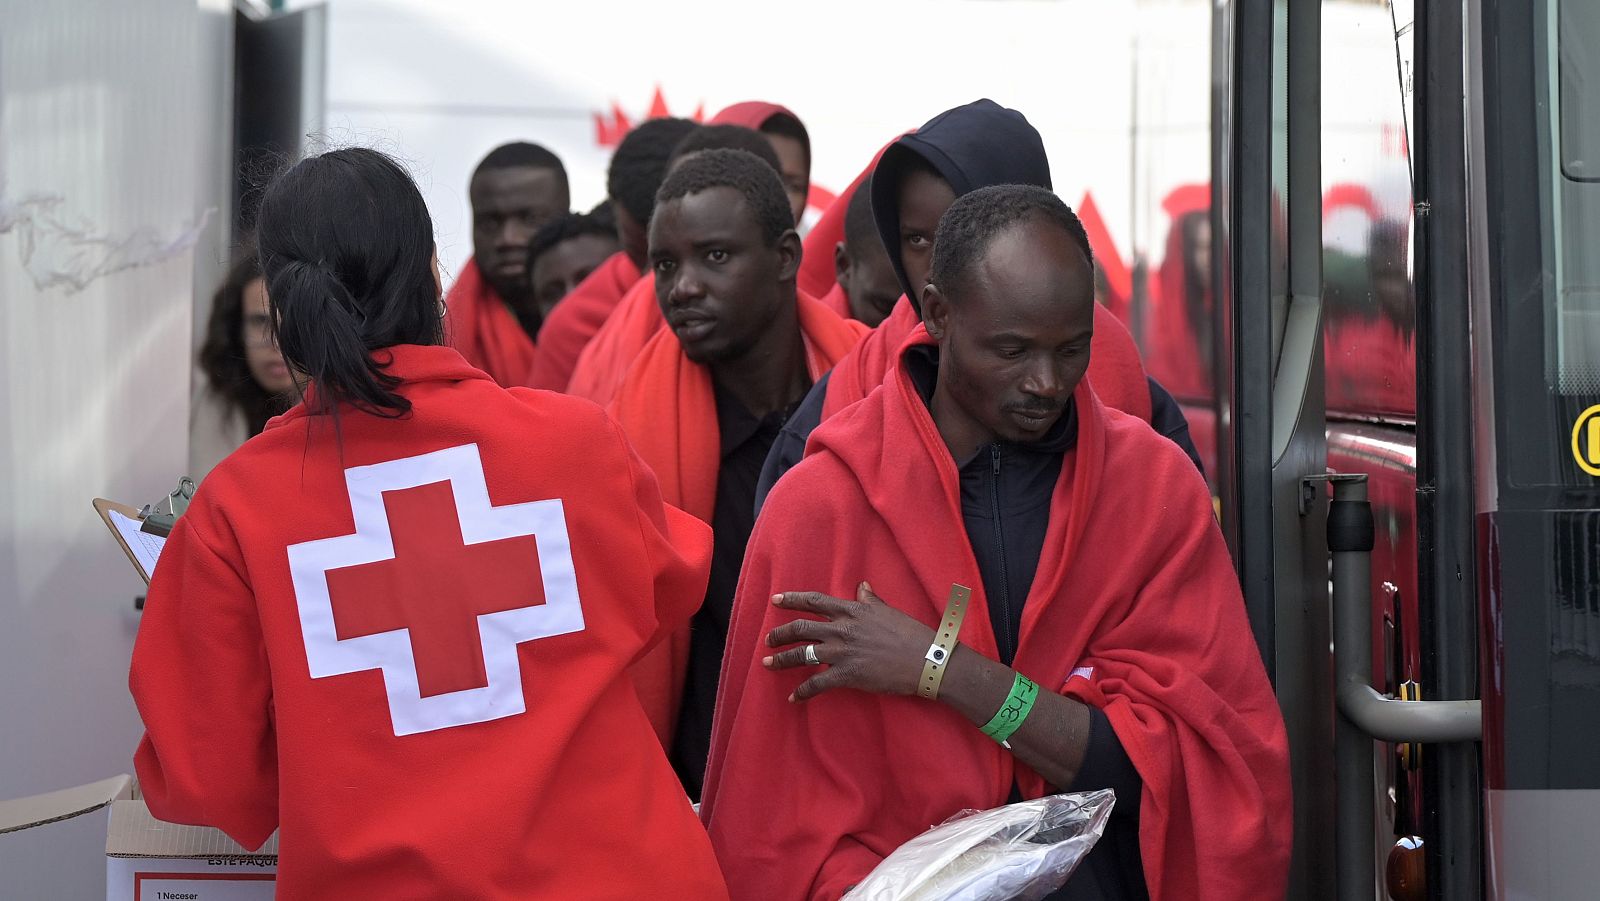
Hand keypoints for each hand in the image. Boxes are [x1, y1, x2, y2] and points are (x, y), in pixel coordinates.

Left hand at [762, 582, 934, 701]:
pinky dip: (802, 692)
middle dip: (780, 634)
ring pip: (802, 654)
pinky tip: (793, 697)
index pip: (814, 602)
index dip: (792, 599)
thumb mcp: (888, 611)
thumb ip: (870, 600)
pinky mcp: (846, 675)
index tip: (775, 600)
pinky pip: (817, 684)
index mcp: (852, 611)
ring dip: (782, 660)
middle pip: (801, 628)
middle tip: (769, 640)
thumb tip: (861, 586)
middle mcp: (842, 629)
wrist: (926, 660)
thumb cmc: (911, 634)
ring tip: (768, 664)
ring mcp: (842, 653)